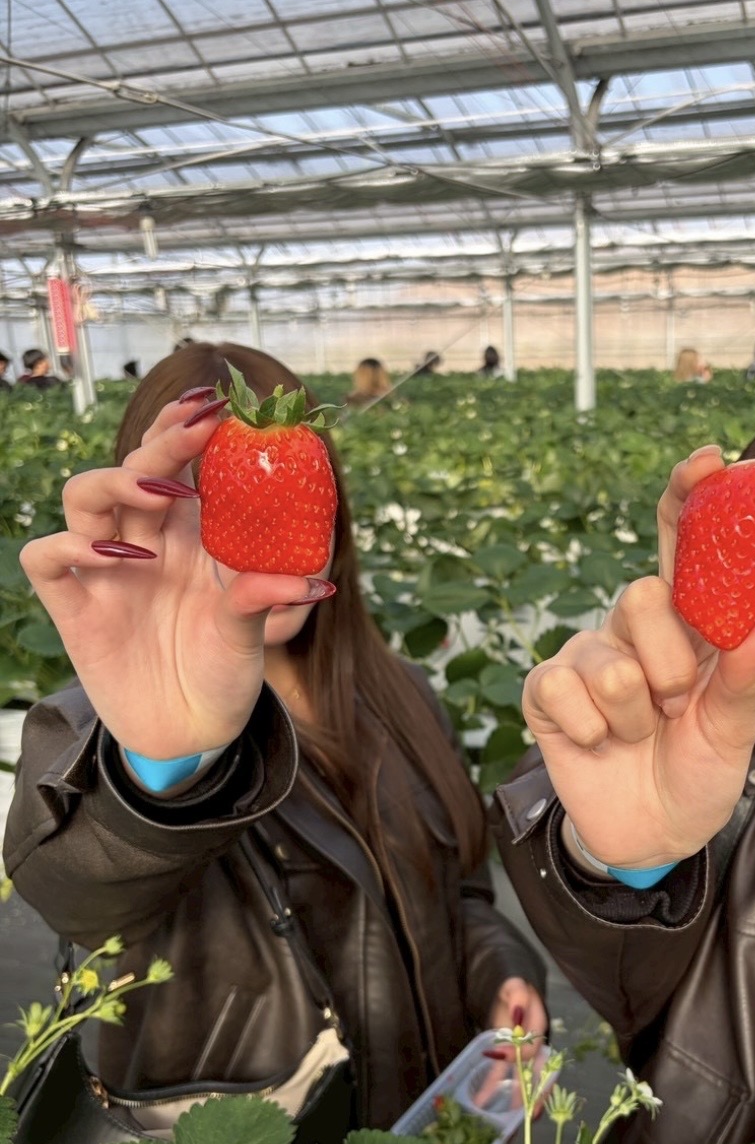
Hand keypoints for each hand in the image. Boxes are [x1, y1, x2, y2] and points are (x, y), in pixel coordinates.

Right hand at [19, 394, 328, 757]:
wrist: (193, 735)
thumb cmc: (226, 673)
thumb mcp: (254, 636)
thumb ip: (271, 600)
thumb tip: (317, 580)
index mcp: (191, 536)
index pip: (182, 466)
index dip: (192, 432)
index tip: (223, 408)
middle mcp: (145, 543)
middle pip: (136, 469)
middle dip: (163, 441)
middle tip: (197, 426)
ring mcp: (106, 572)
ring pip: (84, 498)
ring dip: (115, 482)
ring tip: (157, 492)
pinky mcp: (76, 610)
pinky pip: (48, 560)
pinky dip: (68, 546)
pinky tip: (110, 553)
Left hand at [477, 978, 547, 1110]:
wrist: (510, 988)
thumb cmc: (513, 986)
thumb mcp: (515, 986)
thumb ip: (518, 996)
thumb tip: (517, 1014)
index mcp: (539, 1025)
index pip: (533, 1046)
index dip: (518, 1054)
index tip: (499, 1056)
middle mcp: (534, 1042)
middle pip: (536, 1071)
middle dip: (533, 1094)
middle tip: (528, 1115)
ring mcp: (520, 1051)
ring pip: (521, 1078)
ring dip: (516, 1098)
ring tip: (511, 1120)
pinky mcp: (507, 1054)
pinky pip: (502, 1073)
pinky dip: (494, 1087)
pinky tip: (482, 1100)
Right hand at [523, 446, 754, 867]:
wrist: (653, 835)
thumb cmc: (700, 771)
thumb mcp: (735, 728)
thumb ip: (750, 672)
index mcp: (687, 625)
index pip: (682, 543)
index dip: (691, 497)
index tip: (713, 461)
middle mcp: (634, 630)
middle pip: (642, 595)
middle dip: (670, 662)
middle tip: (676, 704)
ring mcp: (586, 657)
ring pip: (608, 656)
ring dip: (634, 713)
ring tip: (640, 733)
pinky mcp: (547, 694)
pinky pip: (561, 689)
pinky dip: (590, 730)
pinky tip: (598, 744)